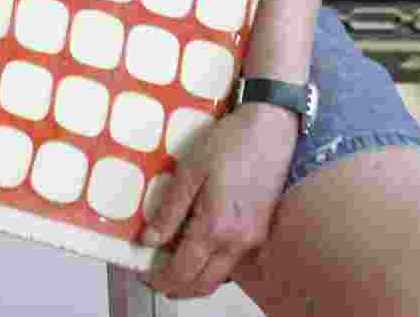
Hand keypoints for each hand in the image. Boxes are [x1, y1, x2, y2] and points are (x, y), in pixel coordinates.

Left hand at [139, 102, 298, 299]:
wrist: (273, 130)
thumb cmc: (229, 144)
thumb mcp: (191, 170)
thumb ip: (171, 209)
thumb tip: (150, 241)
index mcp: (215, 227)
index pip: (184, 271)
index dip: (162, 280)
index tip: (146, 277)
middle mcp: (237, 243)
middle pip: (203, 285)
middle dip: (178, 288)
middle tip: (158, 278)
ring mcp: (253, 241)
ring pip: (220, 278)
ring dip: (197, 280)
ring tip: (175, 266)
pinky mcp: (261, 233)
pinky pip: (233, 263)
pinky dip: (214, 267)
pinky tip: (202, 250)